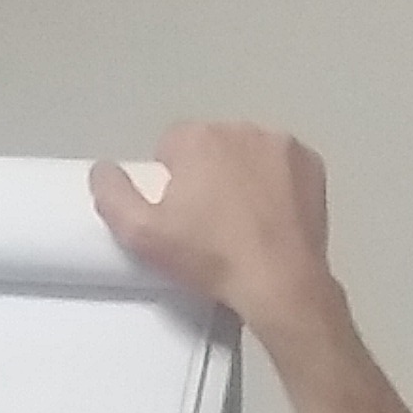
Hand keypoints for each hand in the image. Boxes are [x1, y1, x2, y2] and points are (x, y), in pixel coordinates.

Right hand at [91, 123, 340, 352]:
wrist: (280, 284)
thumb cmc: (209, 260)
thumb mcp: (143, 237)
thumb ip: (113, 197)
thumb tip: (101, 168)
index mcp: (198, 138)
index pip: (171, 145)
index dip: (169, 180)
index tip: (178, 215)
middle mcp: (240, 128)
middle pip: (211, 145)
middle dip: (206, 174)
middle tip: (209, 223)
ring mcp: (280, 143)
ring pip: (248, 152)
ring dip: (241, 175)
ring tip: (242, 222)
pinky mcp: (311, 163)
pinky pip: (282, 165)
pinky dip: (275, 184)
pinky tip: (271, 217)